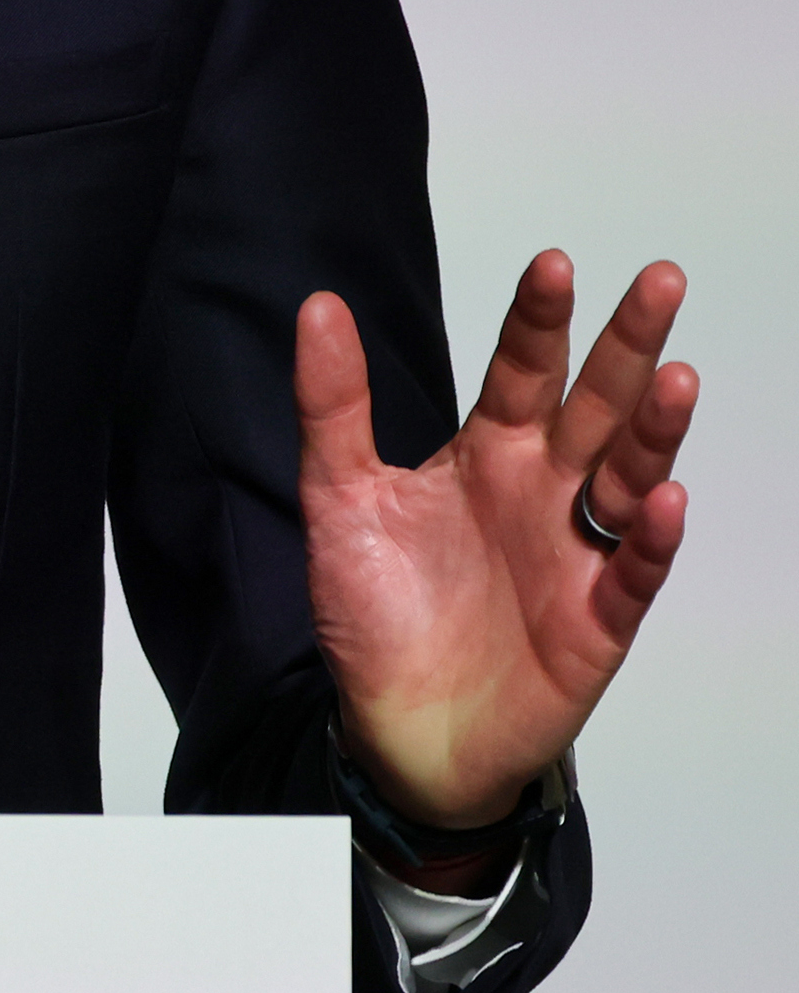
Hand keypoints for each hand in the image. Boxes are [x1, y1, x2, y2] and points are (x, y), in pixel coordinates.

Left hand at [305, 253, 694, 833]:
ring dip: (654, 432)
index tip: (553, 263)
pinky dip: (650, 539)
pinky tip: (661, 501)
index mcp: (486, 456)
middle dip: (627, 347)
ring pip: (629, 479)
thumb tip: (318, 306)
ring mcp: (576, 553)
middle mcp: (543, 493)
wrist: (395, 728)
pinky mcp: (596, 621)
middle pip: (594, 407)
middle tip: (659, 282)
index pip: (521, 373)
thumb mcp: (338, 498)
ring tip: (673, 380)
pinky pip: (633, 573)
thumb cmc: (376, 614)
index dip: (537, 321)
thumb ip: (333, 406)